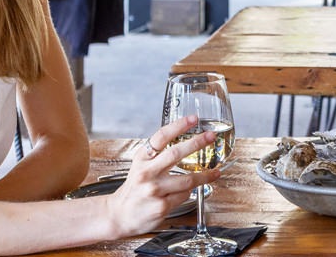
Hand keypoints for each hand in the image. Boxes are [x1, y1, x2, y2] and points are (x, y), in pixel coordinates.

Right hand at [105, 115, 221, 236]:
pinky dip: (189, 192)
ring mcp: (154, 190)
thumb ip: (157, 156)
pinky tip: (190, 191)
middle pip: (175, 153)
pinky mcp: (162, 206)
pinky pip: (184, 195)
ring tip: (214, 172)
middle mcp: (146, 172)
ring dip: (205, 175)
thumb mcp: (140, 167)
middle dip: (197, 143)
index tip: (192, 119)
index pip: (161, 137)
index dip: (178, 126)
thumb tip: (185, 143)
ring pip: (187, 179)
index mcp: (142, 159)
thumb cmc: (134, 190)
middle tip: (210, 136)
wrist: (121, 215)